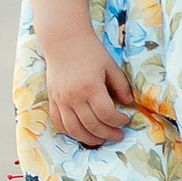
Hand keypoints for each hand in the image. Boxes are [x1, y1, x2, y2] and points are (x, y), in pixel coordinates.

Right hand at [45, 33, 136, 147]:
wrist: (63, 40)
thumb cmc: (90, 50)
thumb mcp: (110, 65)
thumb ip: (120, 85)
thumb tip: (129, 102)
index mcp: (91, 87)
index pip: (107, 114)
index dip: (118, 121)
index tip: (125, 119)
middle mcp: (74, 96)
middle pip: (92, 125)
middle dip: (107, 134)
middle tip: (118, 135)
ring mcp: (61, 100)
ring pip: (74, 129)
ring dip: (89, 138)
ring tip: (100, 140)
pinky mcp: (52, 100)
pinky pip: (59, 123)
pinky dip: (70, 132)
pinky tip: (81, 133)